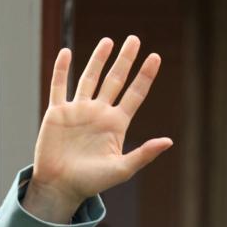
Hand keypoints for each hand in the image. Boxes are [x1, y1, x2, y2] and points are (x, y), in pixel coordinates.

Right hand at [25, 36, 172, 222]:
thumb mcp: (122, 170)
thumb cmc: (92, 182)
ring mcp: (78, 111)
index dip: (145, 76)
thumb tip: (168, 141)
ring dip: (98, 59)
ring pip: (89, 78)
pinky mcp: (57, 113)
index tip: (155, 57)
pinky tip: (66, 52)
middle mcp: (99, 113)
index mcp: (116, 124)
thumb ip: (144, 154)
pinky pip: (59, 86)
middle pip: (115, 80)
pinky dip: (62, 70)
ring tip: (108, 41)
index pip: (134, 94)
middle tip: (134, 39)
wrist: (60, 187)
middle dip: (125, 60)